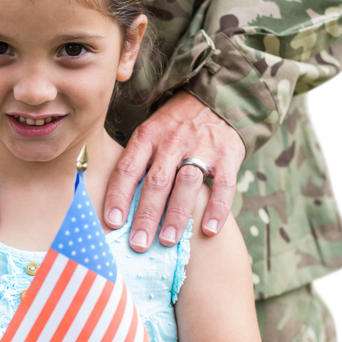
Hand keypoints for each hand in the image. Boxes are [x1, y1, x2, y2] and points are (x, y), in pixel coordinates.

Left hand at [104, 89, 245, 249]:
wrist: (214, 98)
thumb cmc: (173, 127)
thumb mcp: (149, 134)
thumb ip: (137, 164)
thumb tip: (116, 210)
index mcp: (147, 137)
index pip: (128, 168)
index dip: (119, 196)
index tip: (113, 222)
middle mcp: (172, 141)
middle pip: (156, 181)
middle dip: (146, 215)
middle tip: (138, 243)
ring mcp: (201, 147)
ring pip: (186, 183)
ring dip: (176, 215)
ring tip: (167, 241)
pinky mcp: (227, 155)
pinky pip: (223, 184)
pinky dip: (217, 209)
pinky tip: (209, 230)